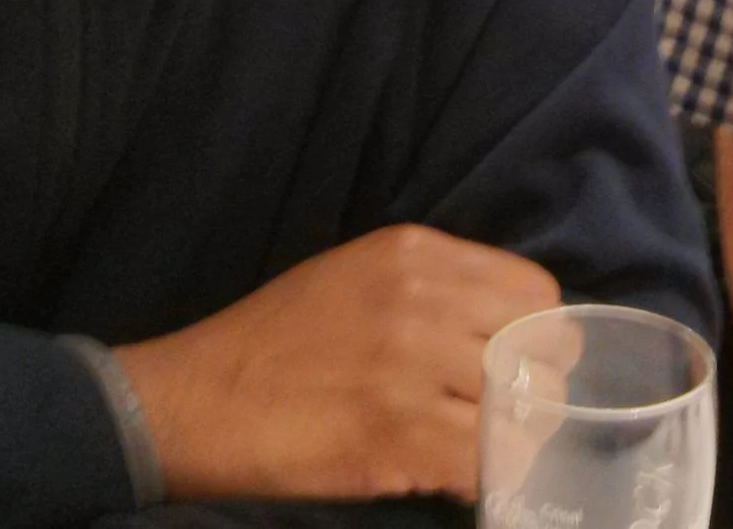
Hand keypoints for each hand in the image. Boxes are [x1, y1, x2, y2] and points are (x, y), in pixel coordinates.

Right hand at [117, 224, 560, 502]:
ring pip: (517, 411)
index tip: (524, 366)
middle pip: (537, 351)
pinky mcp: (396, 435)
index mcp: (414, 253)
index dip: (538, 337)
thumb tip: (502, 327)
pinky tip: (451, 480)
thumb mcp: (354, 276)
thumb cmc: (270, 341)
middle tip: (508, 419)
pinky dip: (479, 480)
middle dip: (533, 390)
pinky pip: (482, 464)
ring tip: (477, 451)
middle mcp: (422, 300)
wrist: (193, 400)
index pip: (534, 290)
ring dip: (508, 440)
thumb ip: (430, 288)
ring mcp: (411, 367)